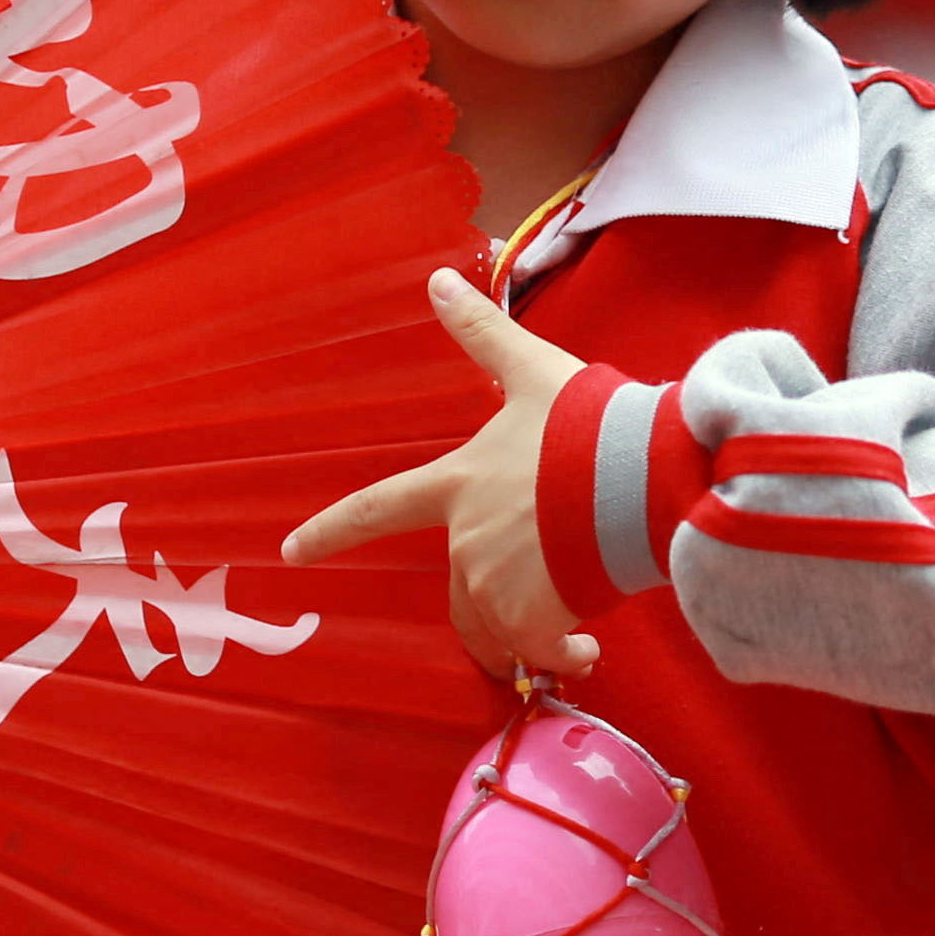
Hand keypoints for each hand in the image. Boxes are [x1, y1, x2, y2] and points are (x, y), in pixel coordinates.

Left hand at [283, 268, 599, 682]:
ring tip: (569, 629)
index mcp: (457, 484)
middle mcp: (466, 541)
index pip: (377, 508)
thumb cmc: (589, 424)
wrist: (643, 477)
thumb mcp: (532, 371)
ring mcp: (499, 585)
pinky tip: (587, 652)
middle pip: (456, 593)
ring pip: (496, 626)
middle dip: (490, 607)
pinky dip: (562, 656)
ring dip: (526, 633)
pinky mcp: (539, 618)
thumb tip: (438, 279)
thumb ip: (484, 334)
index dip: (331, 530)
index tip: (291, 553)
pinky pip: (539, 652)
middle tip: (541, 601)